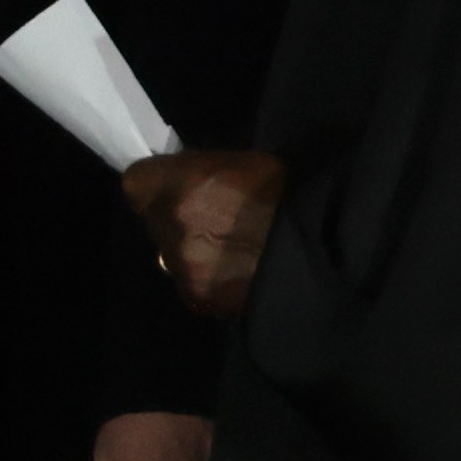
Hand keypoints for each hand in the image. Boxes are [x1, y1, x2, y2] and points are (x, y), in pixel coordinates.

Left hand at [122, 149, 287, 318]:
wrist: (324, 246)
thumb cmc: (287, 192)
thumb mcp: (238, 162)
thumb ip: (198, 173)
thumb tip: (183, 180)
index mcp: (177, 183)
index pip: (136, 182)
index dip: (156, 185)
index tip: (175, 188)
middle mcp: (170, 225)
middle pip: (153, 221)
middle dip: (173, 219)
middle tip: (211, 221)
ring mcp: (182, 266)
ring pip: (171, 256)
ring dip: (191, 252)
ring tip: (231, 253)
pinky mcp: (199, 298)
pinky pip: (191, 285)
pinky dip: (207, 280)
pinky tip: (236, 275)